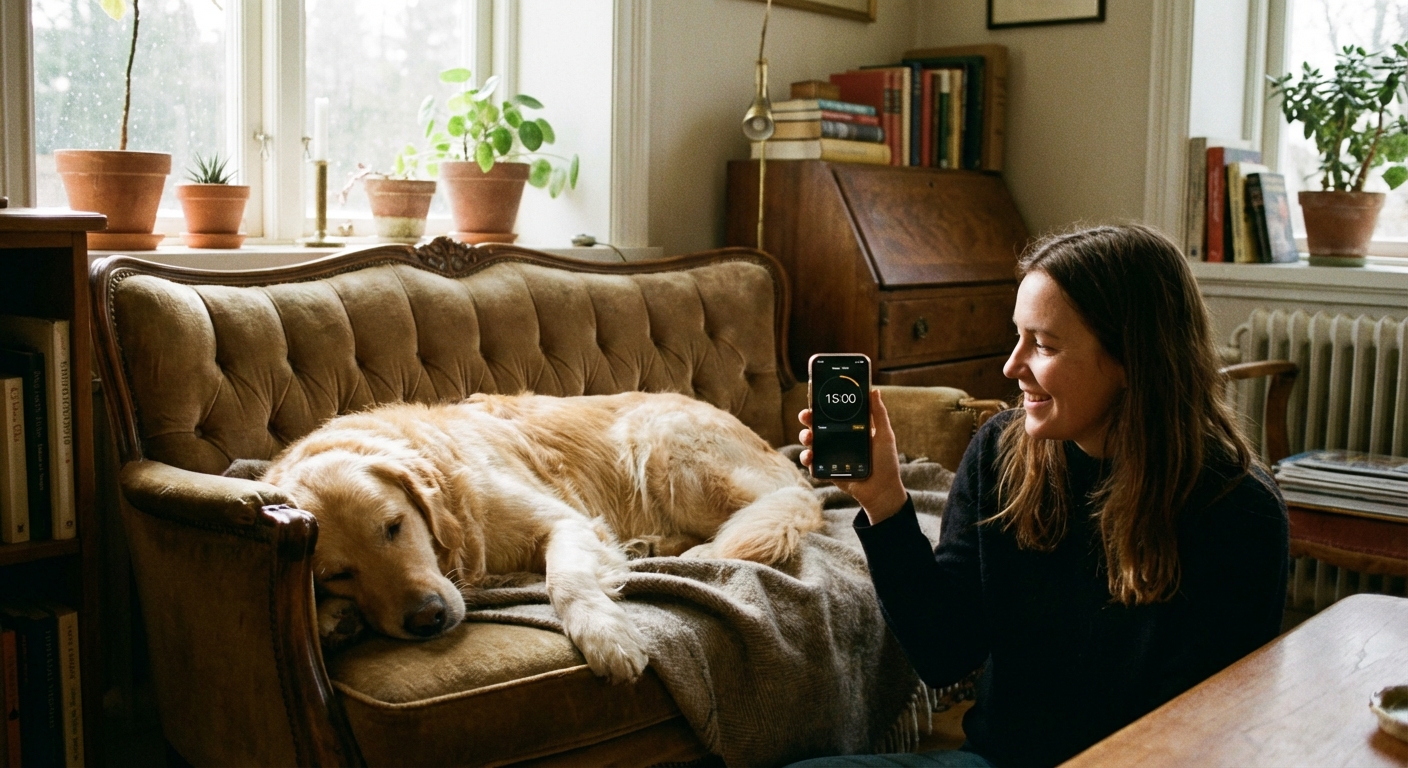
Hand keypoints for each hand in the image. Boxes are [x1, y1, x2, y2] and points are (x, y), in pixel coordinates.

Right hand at [798, 389, 908, 524]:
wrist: (882, 490)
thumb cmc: (886, 462)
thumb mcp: (884, 435)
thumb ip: (879, 414)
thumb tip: (874, 391)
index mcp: (849, 429)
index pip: (833, 412)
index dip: (822, 403)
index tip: (815, 393)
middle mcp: (837, 440)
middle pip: (817, 424)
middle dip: (808, 418)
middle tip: (807, 415)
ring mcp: (830, 454)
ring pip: (810, 442)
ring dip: (805, 437)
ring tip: (809, 438)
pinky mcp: (826, 470)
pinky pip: (811, 463)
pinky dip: (807, 458)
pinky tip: (811, 456)